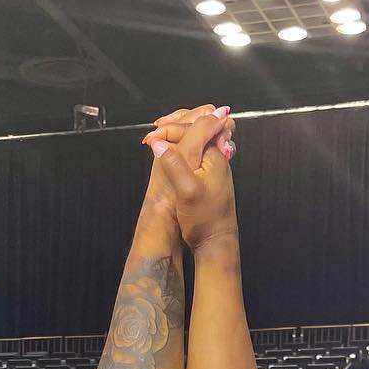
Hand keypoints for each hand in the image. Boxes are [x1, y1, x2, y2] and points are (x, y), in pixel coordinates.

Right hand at [141, 106, 237, 252]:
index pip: (193, 127)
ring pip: (197, 139)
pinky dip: (182, 148)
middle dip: (175, 125)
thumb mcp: (186, 191)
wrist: (215, 242)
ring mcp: (213, 167)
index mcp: (214, 156)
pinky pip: (196, 152)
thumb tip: (158, 143)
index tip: (152, 137)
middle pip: (197, 128)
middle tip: (155, 129)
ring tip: (160, 137)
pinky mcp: (208, 177)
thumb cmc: (205, 220)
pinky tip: (171, 154)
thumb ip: (173, 164)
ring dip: (178, 135)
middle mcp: (216, 158)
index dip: (170, 129)